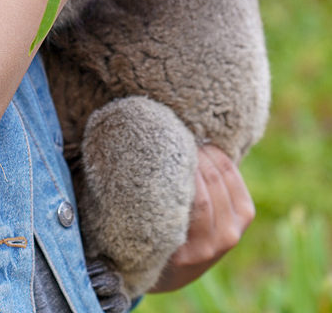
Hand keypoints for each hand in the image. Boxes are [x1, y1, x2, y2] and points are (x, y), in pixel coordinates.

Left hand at [150, 146, 254, 292]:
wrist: (172, 270)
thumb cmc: (194, 224)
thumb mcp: (217, 205)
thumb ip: (216, 177)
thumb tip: (204, 131)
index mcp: (244, 213)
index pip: (227, 168)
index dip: (206, 148)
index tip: (188, 136)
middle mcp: (231, 232)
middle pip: (212, 178)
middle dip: (191, 154)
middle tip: (171, 139)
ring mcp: (209, 246)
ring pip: (198, 196)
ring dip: (180, 170)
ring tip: (162, 154)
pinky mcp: (185, 255)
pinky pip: (179, 215)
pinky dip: (170, 193)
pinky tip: (157, 179)